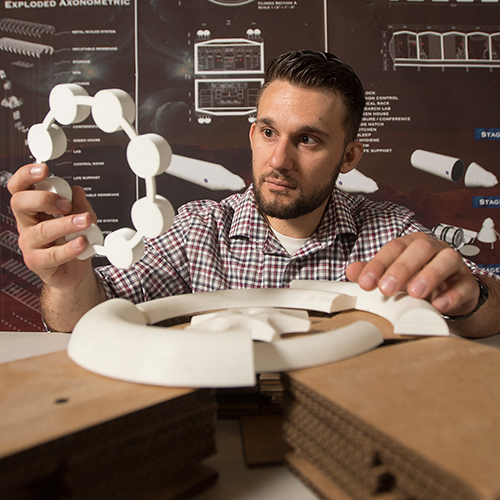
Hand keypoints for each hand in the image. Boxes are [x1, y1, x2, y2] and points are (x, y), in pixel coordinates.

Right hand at [8, 163, 95, 288]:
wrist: (75, 271)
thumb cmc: (72, 241)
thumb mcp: (80, 217)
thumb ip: (79, 205)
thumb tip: (78, 191)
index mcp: (34, 208)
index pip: (20, 187)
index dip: (26, 175)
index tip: (43, 169)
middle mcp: (27, 224)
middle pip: (20, 203)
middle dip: (44, 198)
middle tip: (66, 203)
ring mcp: (30, 244)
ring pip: (41, 230)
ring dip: (65, 224)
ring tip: (85, 221)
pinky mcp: (38, 263)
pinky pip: (52, 255)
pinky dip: (70, 248)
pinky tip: (82, 242)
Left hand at [346, 232, 479, 316]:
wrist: (449, 293)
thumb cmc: (416, 279)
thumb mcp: (392, 276)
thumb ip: (371, 273)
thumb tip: (351, 271)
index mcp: (411, 244)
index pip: (394, 247)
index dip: (379, 264)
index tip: (365, 283)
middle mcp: (433, 249)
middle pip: (419, 248)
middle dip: (401, 268)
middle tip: (386, 289)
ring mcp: (453, 264)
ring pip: (446, 260)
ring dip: (429, 276)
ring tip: (414, 294)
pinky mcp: (468, 282)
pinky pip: (464, 285)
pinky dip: (451, 295)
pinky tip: (438, 305)